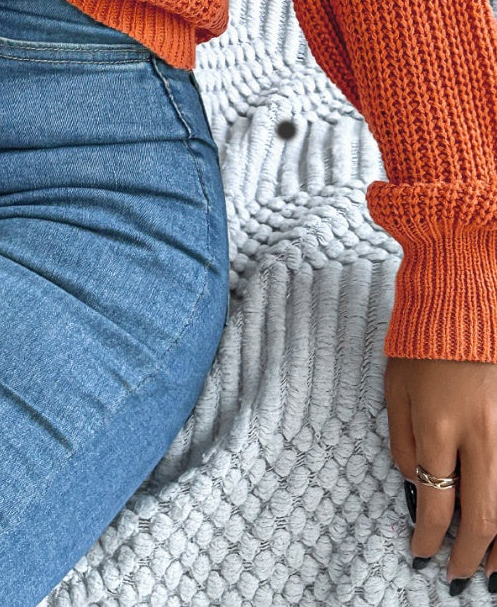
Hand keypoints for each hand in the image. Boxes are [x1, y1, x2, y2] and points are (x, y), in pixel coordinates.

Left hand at [386, 355, 496, 590]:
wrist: (460, 304)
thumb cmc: (420, 346)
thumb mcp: (396, 391)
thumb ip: (403, 444)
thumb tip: (414, 488)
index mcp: (439, 425)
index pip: (436, 501)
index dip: (428, 537)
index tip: (419, 554)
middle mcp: (482, 435)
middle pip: (483, 516)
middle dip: (469, 555)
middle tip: (457, 578)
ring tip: (489, 570)